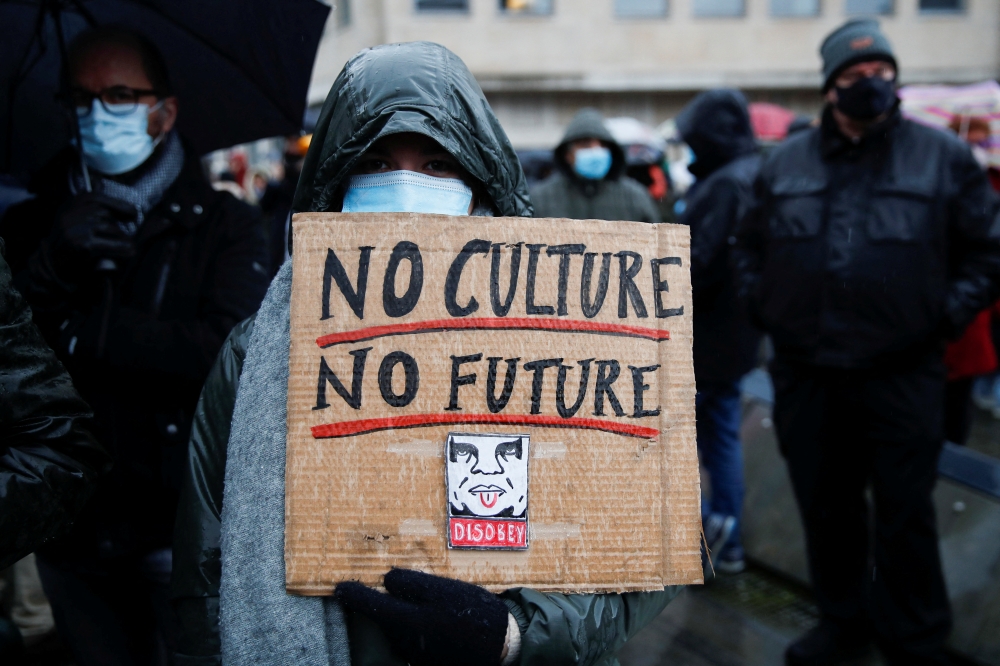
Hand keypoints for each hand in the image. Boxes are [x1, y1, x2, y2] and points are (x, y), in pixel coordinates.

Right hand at [50, 194, 136, 279]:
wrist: (52, 262)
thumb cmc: (68, 238)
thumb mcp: (74, 216)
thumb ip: (88, 203)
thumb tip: (100, 182)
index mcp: (68, 204)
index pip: (95, 197)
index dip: (117, 203)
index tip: (133, 212)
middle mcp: (69, 214)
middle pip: (103, 212)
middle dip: (119, 223)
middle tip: (131, 233)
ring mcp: (73, 228)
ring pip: (107, 226)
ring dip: (121, 236)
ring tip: (131, 245)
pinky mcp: (80, 243)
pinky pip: (107, 243)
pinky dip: (120, 248)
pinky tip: (130, 252)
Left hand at [335, 568, 509, 665]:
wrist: (501, 647)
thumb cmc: (473, 614)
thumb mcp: (443, 590)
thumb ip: (411, 584)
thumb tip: (386, 580)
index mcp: (406, 621)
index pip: (371, 606)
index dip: (353, 595)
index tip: (339, 587)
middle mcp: (405, 641)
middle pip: (383, 618)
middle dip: (380, 603)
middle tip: (382, 586)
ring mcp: (415, 654)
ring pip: (397, 628)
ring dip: (399, 615)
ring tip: (415, 600)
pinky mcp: (427, 660)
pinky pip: (411, 638)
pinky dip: (413, 625)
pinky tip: (433, 616)